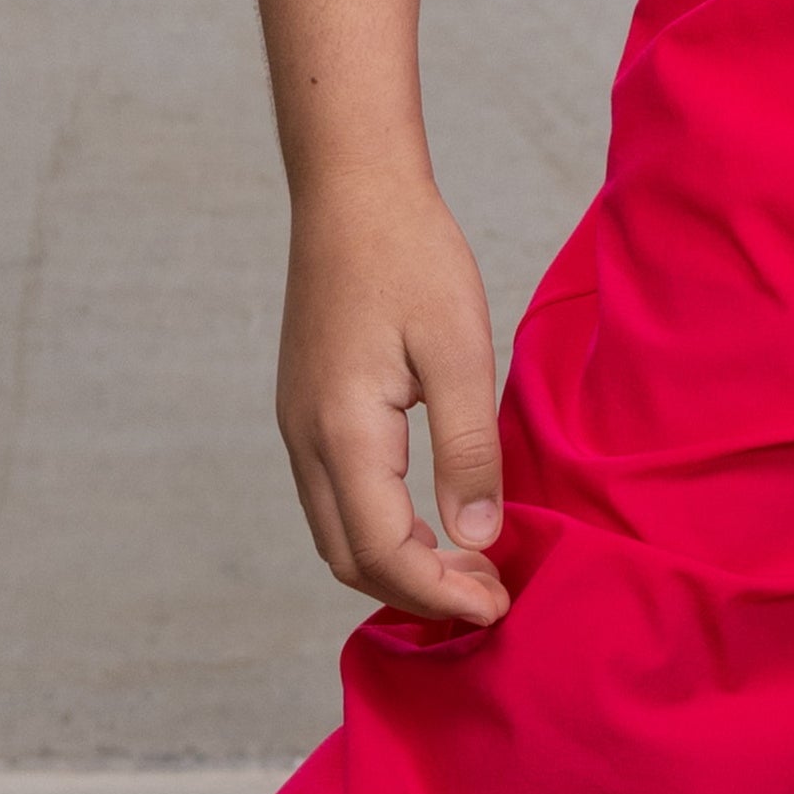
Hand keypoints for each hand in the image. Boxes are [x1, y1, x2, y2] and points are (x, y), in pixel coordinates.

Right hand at [276, 170, 509, 624]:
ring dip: (396, 564)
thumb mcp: (458, 348)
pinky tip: (427, 518)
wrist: (351, 188)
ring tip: (466, 566)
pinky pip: (332, 497)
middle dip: (417, 593)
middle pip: (350, 559)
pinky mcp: (305, 408)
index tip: (497, 605)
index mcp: (342, 433)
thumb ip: (467, 448)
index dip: (440, 593)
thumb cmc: (411, 255)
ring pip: (336, 532)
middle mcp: (306, 441)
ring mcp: (297, 425)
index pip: (384, 554)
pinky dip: (377, 529)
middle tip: (487, 595)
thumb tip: (478, 538)